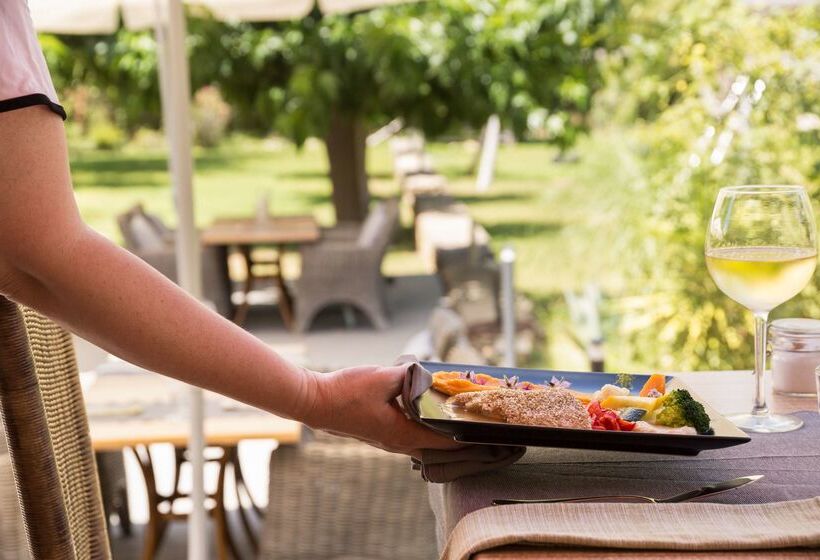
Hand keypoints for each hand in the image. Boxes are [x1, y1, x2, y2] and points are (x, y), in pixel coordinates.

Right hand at [300, 364, 461, 457]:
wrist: (313, 401)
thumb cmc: (345, 392)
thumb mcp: (383, 377)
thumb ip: (410, 376)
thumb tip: (427, 374)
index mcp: (402, 434)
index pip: (444, 442)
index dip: (466, 438)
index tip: (485, 433)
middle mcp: (396, 442)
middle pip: (435, 447)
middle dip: (455, 438)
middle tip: (471, 424)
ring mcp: (385, 440)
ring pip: (420, 441)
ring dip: (436, 433)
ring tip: (452, 417)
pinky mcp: (376, 432)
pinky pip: (407, 435)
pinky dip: (421, 427)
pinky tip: (423, 411)